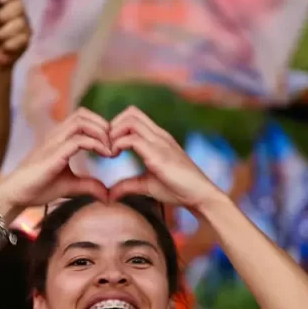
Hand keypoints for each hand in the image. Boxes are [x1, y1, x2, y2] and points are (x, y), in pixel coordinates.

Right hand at [0, 108, 112, 211]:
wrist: (15, 196)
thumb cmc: (38, 188)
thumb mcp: (70, 186)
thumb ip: (88, 186)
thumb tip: (107, 195)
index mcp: (59, 139)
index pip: (81, 119)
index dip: (100, 126)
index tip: (112, 145)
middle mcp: (55, 136)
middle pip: (82, 114)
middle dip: (103, 124)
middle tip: (114, 144)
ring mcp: (53, 143)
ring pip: (80, 121)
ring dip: (101, 131)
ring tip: (111, 149)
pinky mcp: (53, 155)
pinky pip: (78, 140)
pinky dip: (96, 144)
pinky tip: (106, 155)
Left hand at [107, 107, 221, 208]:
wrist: (200, 196)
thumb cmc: (178, 189)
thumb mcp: (147, 185)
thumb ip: (127, 185)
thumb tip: (110, 195)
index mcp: (158, 138)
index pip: (134, 117)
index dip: (117, 127)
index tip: (110, 147)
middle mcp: (159, 135)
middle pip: (131, 112)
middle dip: (112, 126)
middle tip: (107, 147)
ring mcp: (159, 142)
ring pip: (130, 120)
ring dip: (114, 133)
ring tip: (110, 152)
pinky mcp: (158, 154)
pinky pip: (132, 139)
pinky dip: (117, 145)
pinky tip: (114, 157)